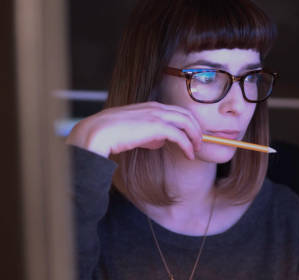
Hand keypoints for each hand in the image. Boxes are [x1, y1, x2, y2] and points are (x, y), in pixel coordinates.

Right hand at [65, 101, 201, 159]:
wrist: (99, 132)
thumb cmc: (112, 133)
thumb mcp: (133, 130)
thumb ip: (148, 134)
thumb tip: (159, 141)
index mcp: (150, 106)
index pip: (177, 111)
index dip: (188, 123)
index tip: (192, 136)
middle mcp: (156, 107)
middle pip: (186, 114)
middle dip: (196, 129)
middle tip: (199, 143)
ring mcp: (157, 115)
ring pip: (187, 122)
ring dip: (195, 136)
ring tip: (197, 149)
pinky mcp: (157, 126)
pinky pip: (180, 135)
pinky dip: (187, 145)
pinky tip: (189, 155)